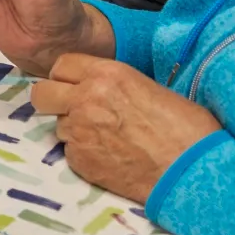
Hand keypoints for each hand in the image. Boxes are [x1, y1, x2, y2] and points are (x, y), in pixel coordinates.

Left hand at [31, 53, 219, 202]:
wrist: (192, 170)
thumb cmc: (186, 127)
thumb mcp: (149, 88)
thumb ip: (116, 86)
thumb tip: (104, 92)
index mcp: (107, 74)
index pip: (61, 65)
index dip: (67, 77)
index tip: (75, 86)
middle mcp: (85, 99)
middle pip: (42, 94)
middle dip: (53, 100)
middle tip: (74, 110)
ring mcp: (79, 132)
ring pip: (58, 125)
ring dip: (74, 130)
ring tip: (105, 139)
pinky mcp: (79, 161)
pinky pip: (69, 152)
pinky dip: (84, 154)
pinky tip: (109, 158)